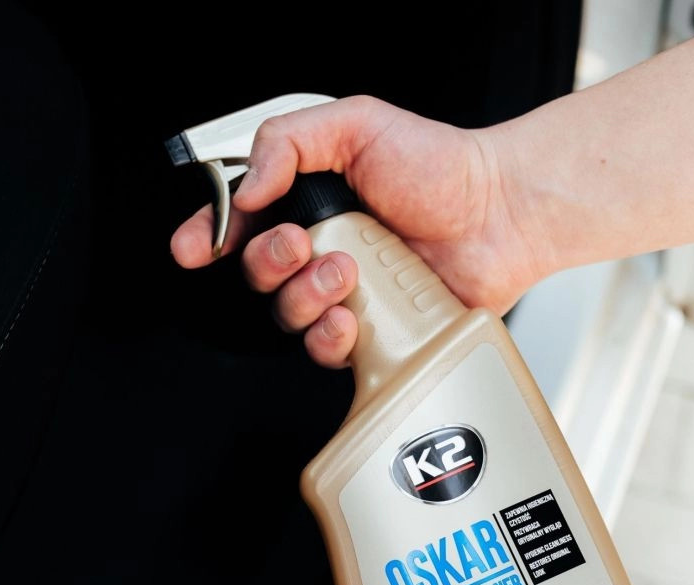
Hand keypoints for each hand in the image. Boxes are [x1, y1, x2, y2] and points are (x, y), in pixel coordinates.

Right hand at [170, 96, 548, 366]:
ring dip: (305, 296)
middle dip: (269, 263)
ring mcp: (342, 294)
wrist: (500, 215)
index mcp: (307, 202)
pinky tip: (349, 318)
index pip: (240, 223)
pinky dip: (328, 338)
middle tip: (303, 243)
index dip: (207, 237)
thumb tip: (246, 191)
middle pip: (256, 275)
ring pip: (287, 315)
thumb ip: (289, 142)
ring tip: (347, 271)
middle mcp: (318, 250)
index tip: (193, 248)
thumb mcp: (358, 126)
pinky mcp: (368, 332)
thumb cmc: (439, 167)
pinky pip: (325, 349)